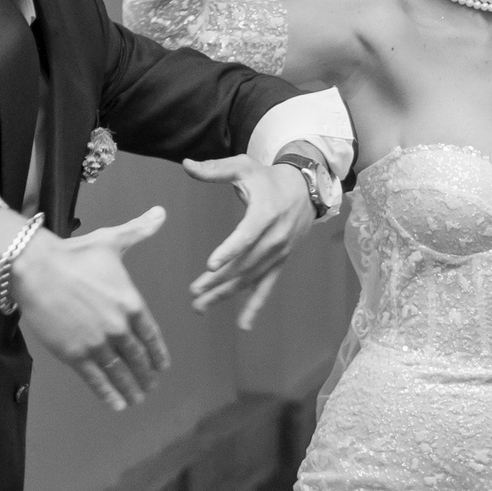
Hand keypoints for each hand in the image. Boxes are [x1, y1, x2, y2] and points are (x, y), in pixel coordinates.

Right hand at [11, 212, 170, 413]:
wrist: (35, 268)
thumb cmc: (72, 253)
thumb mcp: (110, 241)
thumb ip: (139, 231)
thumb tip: (160, 213)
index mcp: (130, 302)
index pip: (151, 335)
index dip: (158, 353)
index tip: (162, 366)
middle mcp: (118, 326)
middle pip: (138, 357)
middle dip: (146, 374)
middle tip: (151, 385)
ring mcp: (97, 342)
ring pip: (120, 371)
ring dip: (131, 387)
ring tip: (138, 398)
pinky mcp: (75, 354)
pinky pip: (96, 379)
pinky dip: (109, 393)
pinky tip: (118, 404)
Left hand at [184, 157, 314, 328]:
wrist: (305, 189)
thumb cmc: (269, 177)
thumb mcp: (244, 167)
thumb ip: (215, 169)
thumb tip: (186, 165)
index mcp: (266, 212)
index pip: (247, 235)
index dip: (229, 250)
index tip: (211, 265)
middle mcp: (276, 237)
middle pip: (245, 263)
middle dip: (218, 280)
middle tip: (194, 292)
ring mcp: (279, 253)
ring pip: (251, 278)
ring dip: (226, 293)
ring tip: (200, 305)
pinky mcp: (280, 261)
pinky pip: (267, 286)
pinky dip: (256, 306)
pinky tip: (243, 325)